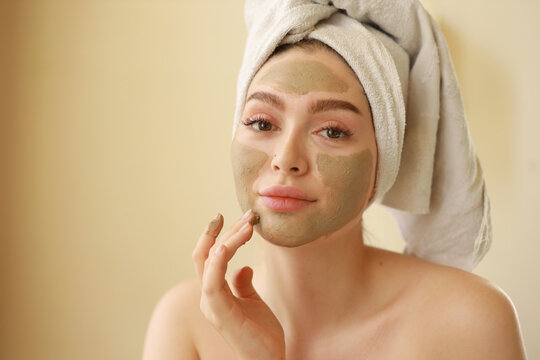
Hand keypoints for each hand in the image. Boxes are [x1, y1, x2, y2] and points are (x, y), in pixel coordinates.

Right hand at [192, 210, 285, 359]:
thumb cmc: (260, 334)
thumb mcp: (253, 302)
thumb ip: (243, 285)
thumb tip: (243, 268)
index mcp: (215, 293)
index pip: (208, 258)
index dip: (214, 236)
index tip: (227, 216)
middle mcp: (209, 297)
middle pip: (206, 255)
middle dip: (221, 232)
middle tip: (244, 215)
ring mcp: (212, 306)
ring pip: (210, 263)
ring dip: (227, 241)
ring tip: (247, 226)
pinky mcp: (221, 314)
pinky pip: (213, 283)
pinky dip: (217, 262)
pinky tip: (228, 246)